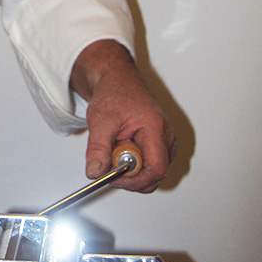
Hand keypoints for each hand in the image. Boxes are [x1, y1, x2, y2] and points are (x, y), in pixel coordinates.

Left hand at [69, 39, 174, 192]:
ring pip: (153, 171)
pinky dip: (134, 163)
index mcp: (156, 128)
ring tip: (116, 147)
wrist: (117, 81)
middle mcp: (167, 137)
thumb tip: (95, 172)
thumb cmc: (113, 93)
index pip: (156, 168)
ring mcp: (166, 141)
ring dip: (132, 169)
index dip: (135, 181)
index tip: (115, 179)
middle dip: (132, 175)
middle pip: (156, 174)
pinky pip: (150, 165)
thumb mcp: (100, 120)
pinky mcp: (160, 144)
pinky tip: (123, 148)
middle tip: (110, 162)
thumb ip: (97, 149)